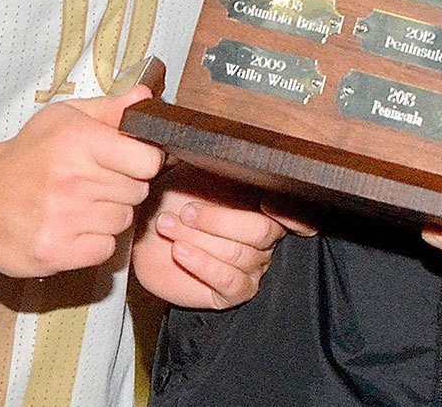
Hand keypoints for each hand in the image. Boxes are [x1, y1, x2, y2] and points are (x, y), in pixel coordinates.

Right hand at [0, 83, 164, 278]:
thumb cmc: (28, 153)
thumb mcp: (65, 117)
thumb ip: (110, 109)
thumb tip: (145, 96)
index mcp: (78, 140)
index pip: (148, 161)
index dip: (143, 161)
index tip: (128, 162)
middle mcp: (71, 180)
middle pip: (137, 192)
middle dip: (123, 187)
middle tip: (94, 183)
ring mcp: (61, 219)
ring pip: (123, 221)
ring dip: (108, 215)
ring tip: (80, 204)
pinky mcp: (53, 252)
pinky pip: (105, 249)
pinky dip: (95, 242)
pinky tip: (73, 228)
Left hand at [132, 175, 316, 308]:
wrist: (146, 234)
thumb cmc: (174, 200)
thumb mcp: (196, 173)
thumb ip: (222, 166)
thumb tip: (237, 150)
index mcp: (262, 206)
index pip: (296, 212)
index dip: (292, 211)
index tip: (269, 202)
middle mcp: (264, 238)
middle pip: (260, 231)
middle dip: (219, 221)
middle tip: (186, 211)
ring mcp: (252, 266)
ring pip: (239, 255)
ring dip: (200, 240)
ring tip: (169, 227)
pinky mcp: (232, 292)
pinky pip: (230, 281)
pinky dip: (204, 264)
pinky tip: (181, 251)